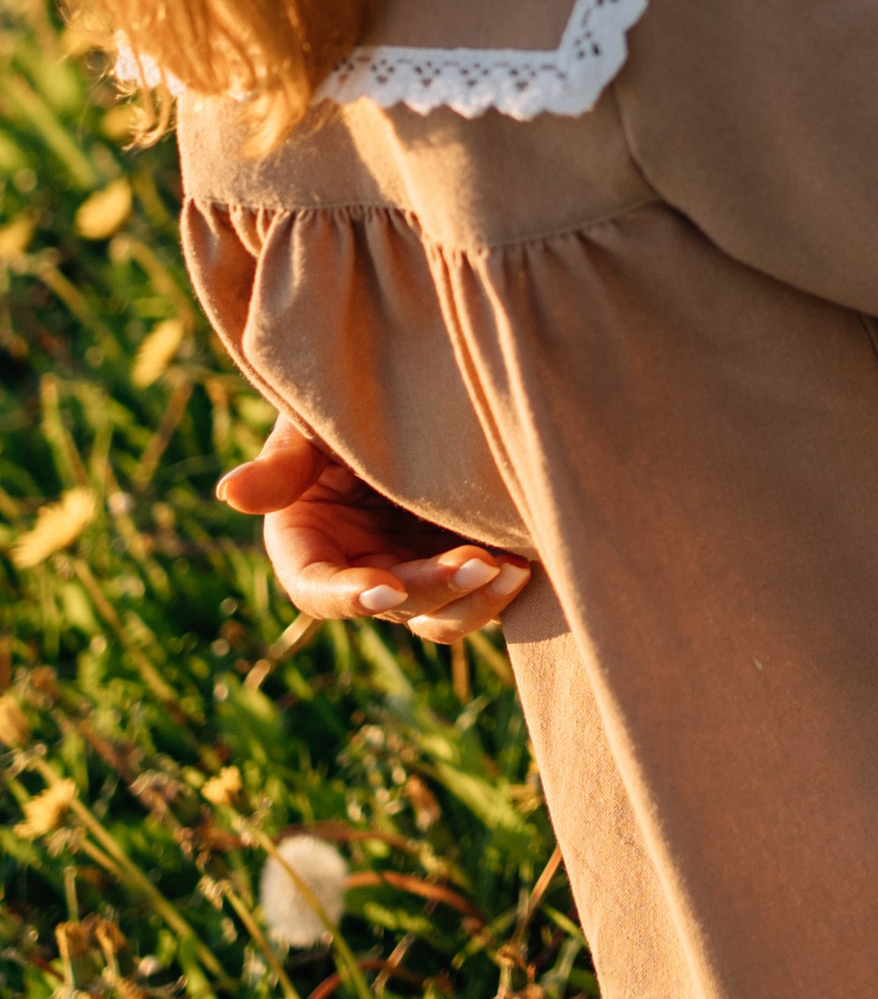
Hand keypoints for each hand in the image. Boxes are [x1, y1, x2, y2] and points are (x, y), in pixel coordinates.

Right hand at [216, 416, 532, 642]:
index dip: (347, 595)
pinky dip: (501, 587)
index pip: (317, 588)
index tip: (385, 589)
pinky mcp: (460, 561)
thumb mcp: (310, 422)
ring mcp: (413, 570)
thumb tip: (229, 495)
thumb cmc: (347, 397)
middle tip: (478, 563)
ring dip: (474, 601)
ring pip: (441, 615)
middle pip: (393, 603)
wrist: (414, 383)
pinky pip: (479, 593)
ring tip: (513, 568)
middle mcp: (360, 569)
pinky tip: (528, 561)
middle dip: (434, 589)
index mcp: (309, 544)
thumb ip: (281, 464)